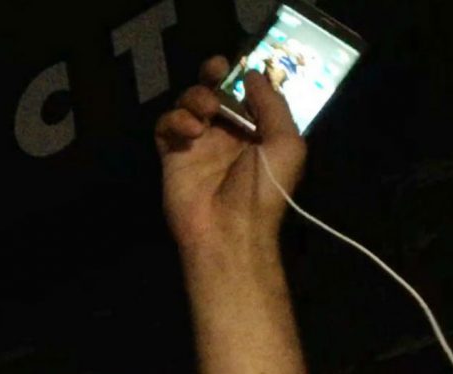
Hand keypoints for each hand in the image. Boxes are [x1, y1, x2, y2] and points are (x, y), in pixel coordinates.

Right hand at [155, 57, 305, 257]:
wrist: (230, 229)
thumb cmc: (264, 189)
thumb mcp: (286, 143)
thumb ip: (272, 105)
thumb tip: (253, 75)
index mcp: (255, 131)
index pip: (244, 93)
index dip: (240, 75)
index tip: (238, 64)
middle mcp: (225, 134)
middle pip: (213, 91)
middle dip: (212, 76)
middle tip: (214, 70)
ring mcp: (196, 144)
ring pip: (187, 103)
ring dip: (195, 97)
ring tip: (206, 112)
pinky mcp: (172, 154)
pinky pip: (165, 125)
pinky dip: (175, 119)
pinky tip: (191, 131)